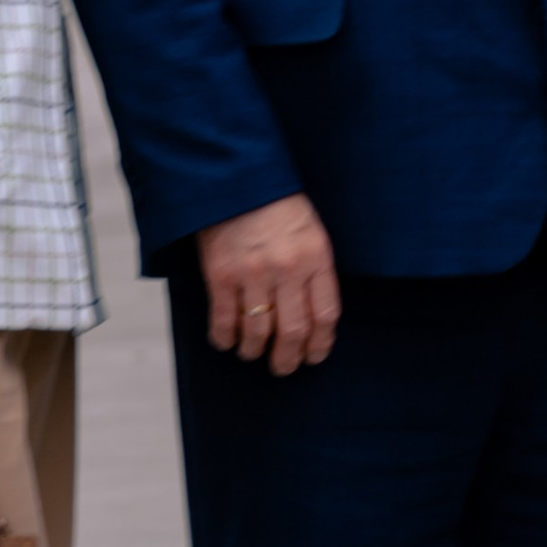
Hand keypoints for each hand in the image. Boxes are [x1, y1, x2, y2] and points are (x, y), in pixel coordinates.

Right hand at [198, 193, 339, 374]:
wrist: (235, 178)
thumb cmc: (275, 205)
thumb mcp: (310, 231)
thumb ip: (314, 270)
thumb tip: (314, 317)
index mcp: (315, 257)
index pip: (325, 315)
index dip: (320, 344)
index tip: (313, 356)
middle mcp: (287, 268)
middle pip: (294, 331)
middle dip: (288, 359)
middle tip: (283, 367)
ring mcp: (253, 273)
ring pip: (258, 332)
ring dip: (255, 352)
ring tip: (253, 354)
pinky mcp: (221, 274)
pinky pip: (224, 320)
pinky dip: (225, 338)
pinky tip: (227, 342)